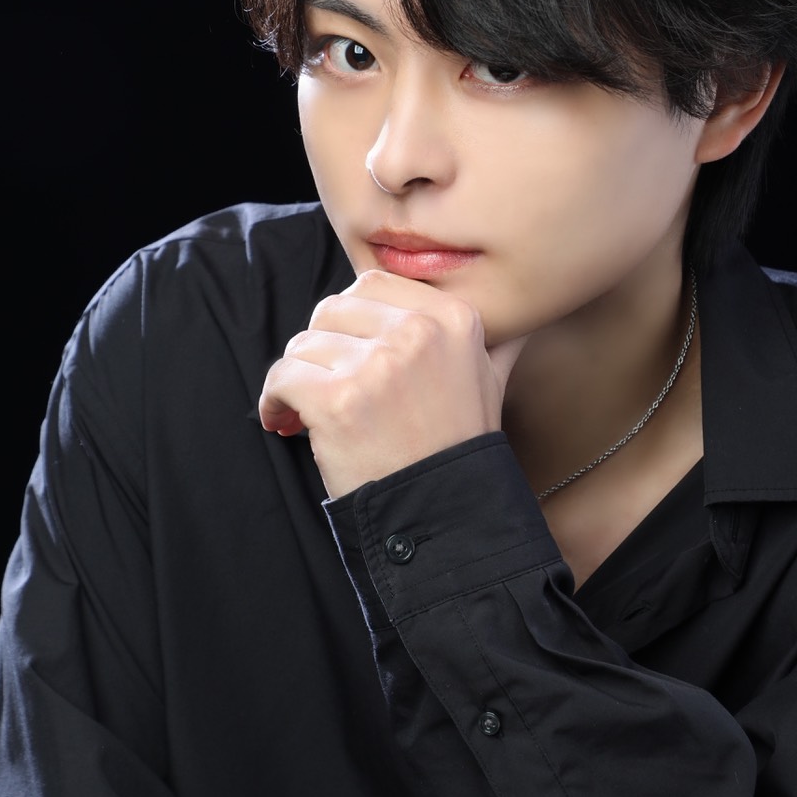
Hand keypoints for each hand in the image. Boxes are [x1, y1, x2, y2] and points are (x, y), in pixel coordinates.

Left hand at [258, 270, 525, 497]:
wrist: (443, 513)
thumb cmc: (459, 448)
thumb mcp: (491, 383)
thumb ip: (497, 342)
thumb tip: (521, 318)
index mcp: (453, 317)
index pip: (374, 283)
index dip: (352, 319)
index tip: (350, 351)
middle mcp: (418, 332)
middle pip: (333, 309)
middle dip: (324, 347)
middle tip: (327, 384)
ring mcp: (378, 365)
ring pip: (304, 344)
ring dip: (299, 378)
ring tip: (308, 410)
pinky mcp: (338, 400)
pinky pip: (283, 377)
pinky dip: (275, 401)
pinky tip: (286, 421)